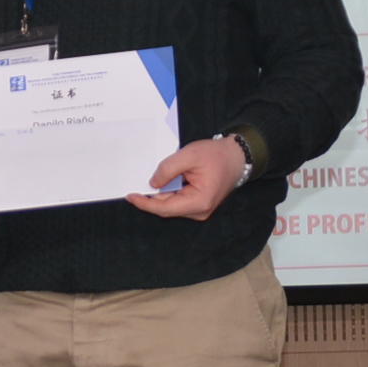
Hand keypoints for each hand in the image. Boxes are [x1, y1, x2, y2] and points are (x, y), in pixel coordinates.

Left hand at [129, 135, 247, 221]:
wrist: (236, 157)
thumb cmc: (216, 155)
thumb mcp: (190, 155)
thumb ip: (168, 169)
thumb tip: (152, 183)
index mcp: (199, 202)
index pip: (165, 208)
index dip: (145, 204)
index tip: (130, 196)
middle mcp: (199, 211)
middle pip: (167, 208)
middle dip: (151, 196)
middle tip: (137, 182)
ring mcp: (199, 210)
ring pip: (171, 204)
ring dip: (161, 192)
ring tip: (156, 177)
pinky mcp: (198, 205)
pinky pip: (177, 201)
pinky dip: (169, 191)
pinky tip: (165, 181)